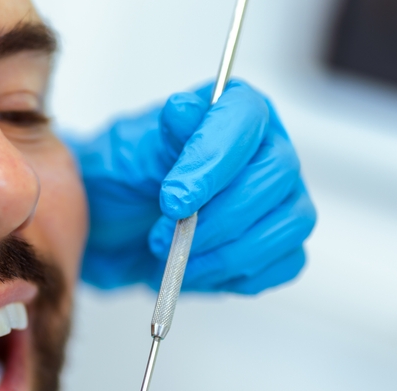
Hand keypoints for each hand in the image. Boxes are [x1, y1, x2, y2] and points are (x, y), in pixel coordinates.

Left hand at [71, 80, 315, 293]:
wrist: (107, 230)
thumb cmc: (121, 183)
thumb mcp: (129, 154)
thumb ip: (164, 137)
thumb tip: (185, 109)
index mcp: (234, 111)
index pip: (245, 120)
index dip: (213, 162)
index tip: (173, 200)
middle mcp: (266, 150)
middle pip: (276, 175)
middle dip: (218, 217)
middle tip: (163, 236)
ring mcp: (279, 199)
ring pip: (290, 223)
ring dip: (228, 253)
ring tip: (176, 261)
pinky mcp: (276, 245)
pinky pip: (286, 263)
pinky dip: (239, 276)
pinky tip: (197, 274)